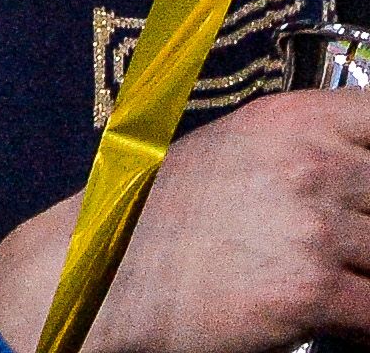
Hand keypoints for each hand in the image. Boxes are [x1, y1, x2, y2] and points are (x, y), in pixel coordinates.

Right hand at [0, 89, 369, 351]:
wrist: (102, 273)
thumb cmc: (158, 217)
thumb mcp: (232, 152)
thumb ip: (305, 153)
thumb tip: (362, 178)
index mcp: (290, 121)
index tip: (367, 189)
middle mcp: (308, 164)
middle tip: (347, 250)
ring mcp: (312, 226)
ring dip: (367, 278)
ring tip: (338, 283)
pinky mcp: (311, 289)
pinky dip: (365, 325)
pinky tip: (344, 323)